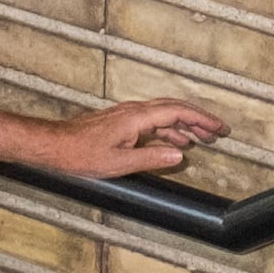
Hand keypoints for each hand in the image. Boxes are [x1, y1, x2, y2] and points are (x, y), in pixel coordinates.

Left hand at [33, 98, 225, 178]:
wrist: (55, 146)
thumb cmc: (79, 154)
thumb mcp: (118, 163)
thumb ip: (151, 159)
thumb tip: (178, 156)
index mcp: (137, 118)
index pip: (177, 112)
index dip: (201, 119)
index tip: (218, 127)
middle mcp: (134, 112)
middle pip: (175, 109)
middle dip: (198, 120)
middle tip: (218, 132)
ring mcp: (127, 116)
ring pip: (164, 115)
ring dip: (184, 125)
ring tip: (201, 139)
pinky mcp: (122, 123)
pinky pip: (153, 122)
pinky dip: (169, 130)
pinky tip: (173, 143)